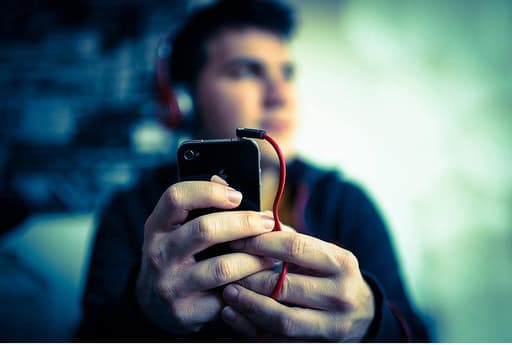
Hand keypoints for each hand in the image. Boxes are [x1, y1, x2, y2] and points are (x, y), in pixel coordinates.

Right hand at [135, 177, 279, 333]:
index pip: (176, 197)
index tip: (237, 195)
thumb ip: (199, 209)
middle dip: (244, 224)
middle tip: (268, 223)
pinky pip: (227, 296)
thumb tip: (232, 188)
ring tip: (273, 254)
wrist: (155, 306)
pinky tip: (261, 280)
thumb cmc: (178, 257)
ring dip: (255, 258)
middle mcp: (158, 253)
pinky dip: (250, 287)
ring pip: (222, 267)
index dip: (209, 191)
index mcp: (157, 225)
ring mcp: (170, 284)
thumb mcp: (177, 230)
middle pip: (205, 229)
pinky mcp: (185, 311)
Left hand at [221, 230, 374, 340]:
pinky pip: (277, 339)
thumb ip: (294, 241)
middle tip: (226, 268)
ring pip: (280, 318)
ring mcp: (331, 325)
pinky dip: (250, 327)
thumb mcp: (326, 254)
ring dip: (247, 304)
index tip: (236, 240)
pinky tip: (232, 314)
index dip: (260, 243)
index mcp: (341, 263)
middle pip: (284, 285)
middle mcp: (340, 294)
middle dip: (249, 276)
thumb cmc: (335, 277)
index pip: (294, 248)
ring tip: (227, 291)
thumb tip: (255, 223)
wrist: (364, 316)